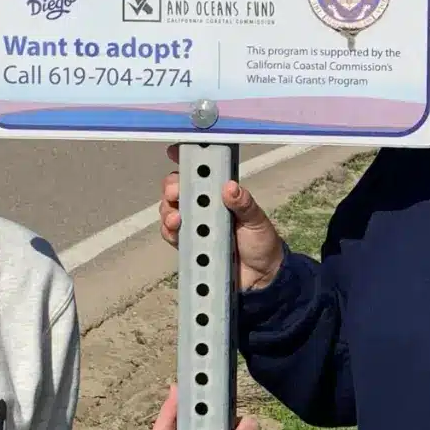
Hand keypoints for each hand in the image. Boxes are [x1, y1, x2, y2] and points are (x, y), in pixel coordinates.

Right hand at [160, 144, 286, 290]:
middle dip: (172, 186)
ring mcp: (194, 225)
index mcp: (220, 194)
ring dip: (168, 209)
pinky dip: (169, 230)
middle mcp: (203, 206)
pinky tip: (174, 229)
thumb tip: (230, 187)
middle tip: (176, 191)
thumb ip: (244, 204)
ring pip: (170, 210)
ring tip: (176, 216)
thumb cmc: (261, 242)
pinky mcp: (189, 245)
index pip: (201, 172)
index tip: (175, 151)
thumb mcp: (257, 220)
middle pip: (178, 189)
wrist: (261, 278)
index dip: (185, 160)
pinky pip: (172, 235)